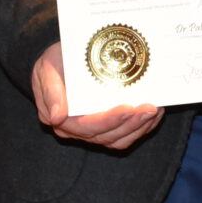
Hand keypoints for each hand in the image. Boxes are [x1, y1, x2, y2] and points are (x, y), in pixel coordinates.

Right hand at [30, 43, 163, 149]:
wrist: (60, 62)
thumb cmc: (54, 63)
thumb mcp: (46, 69)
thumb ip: (51, 91)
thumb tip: (57, 116)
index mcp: (62, 119)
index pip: (89, 127)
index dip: (111, 120)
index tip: (129, 107)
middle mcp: (77, 130)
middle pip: (108, 136)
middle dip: (132, 124)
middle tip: (151, 108)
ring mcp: (93, 130)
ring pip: (119, 139)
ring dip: (140, 128)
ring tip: (155, 110)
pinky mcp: (106, 127)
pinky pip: (125, 134)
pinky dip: (142, 127)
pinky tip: (154, 114)